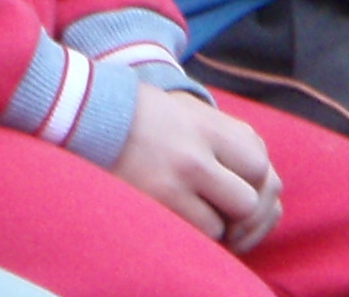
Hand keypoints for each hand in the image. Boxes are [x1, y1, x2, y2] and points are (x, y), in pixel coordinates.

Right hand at [110, 84, 282, 255]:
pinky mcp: (157, 203)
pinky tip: (179, 218)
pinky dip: (193, 234)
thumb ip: (227, 138)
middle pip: (250, 200)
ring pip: (223, 225)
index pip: (260, 165)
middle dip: (240, 211)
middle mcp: (197, 154)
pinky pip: (195, 234)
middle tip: (222, 209)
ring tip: (195, 211)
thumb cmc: (142, 115)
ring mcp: (176, 181)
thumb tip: (261, 178)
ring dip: (214, 225)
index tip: (238, 185)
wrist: (86, 112)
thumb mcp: (190, 112)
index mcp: (208, 126)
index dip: (255, 182)